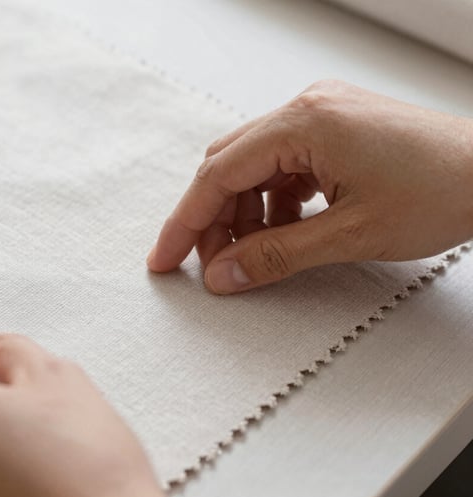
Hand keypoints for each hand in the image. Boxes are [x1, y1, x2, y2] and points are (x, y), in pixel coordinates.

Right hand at [147, 80, 472, 293]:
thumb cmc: (443, 191)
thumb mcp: (350, 235)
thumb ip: (277, 256)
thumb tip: (222, 275)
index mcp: (304, 122)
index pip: (219, 173)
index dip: (186, 221)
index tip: (165, 257)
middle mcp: (306, 108)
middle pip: (229, 165)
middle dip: (213, 219)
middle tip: (209, 265)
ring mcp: (321, 114)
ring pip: (254, 166)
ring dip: (244, 213)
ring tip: (250, 255)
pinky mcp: (334, 127)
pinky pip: (282, 164)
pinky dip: (272, 201)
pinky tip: (282, 231)